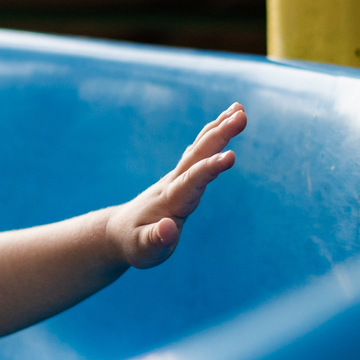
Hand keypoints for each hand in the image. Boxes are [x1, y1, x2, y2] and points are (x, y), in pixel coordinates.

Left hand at [107, 103, 245, 268]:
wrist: (118, 233)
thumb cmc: (134, 245)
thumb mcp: (142, 249)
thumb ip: (154, 240)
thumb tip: (168, 228)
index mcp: (169, 201)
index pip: (192, 181)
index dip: (210, 168)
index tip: (230, 156)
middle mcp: (173, 184)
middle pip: (197, 156)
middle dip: (219, 136)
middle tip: (241, 116)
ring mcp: (176, 178)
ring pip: (198, 150)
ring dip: (218, 130)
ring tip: (239, 109)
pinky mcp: (180, 178)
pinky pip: (197, 153)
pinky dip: (211, 137)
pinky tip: (223, 123)